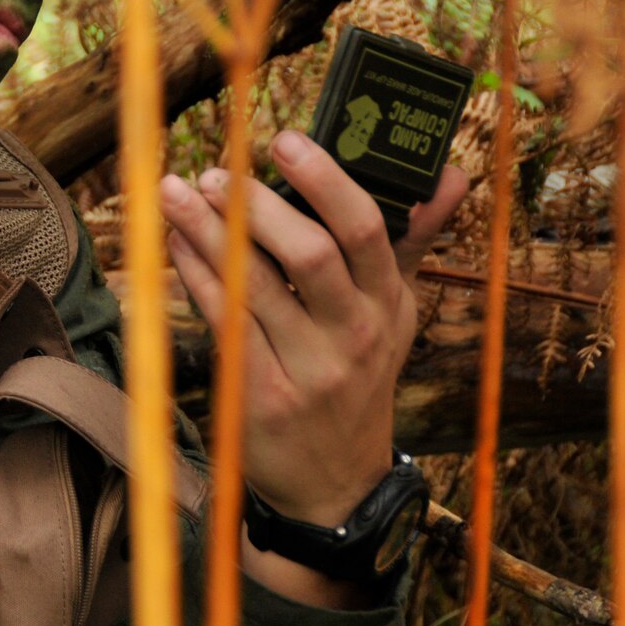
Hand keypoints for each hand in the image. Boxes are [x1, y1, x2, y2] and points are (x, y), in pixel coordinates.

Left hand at [159, 131, 467, 529]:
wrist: (334, 484)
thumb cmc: (357, 377)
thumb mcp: (394, 314)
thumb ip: (411, 240)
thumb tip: (449, 174)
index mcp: (389, 303)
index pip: (367, 231)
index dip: (325, 180)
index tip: (286, 141)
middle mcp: (355, 335)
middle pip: (311, 255)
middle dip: (257, 206)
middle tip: (215, 172)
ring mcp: (309, 370)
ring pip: (254, 286)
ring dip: (208, 232)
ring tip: (175, 191)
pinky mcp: (261, 396)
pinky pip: (223, 323)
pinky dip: (196, 276)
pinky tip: (177, 242)